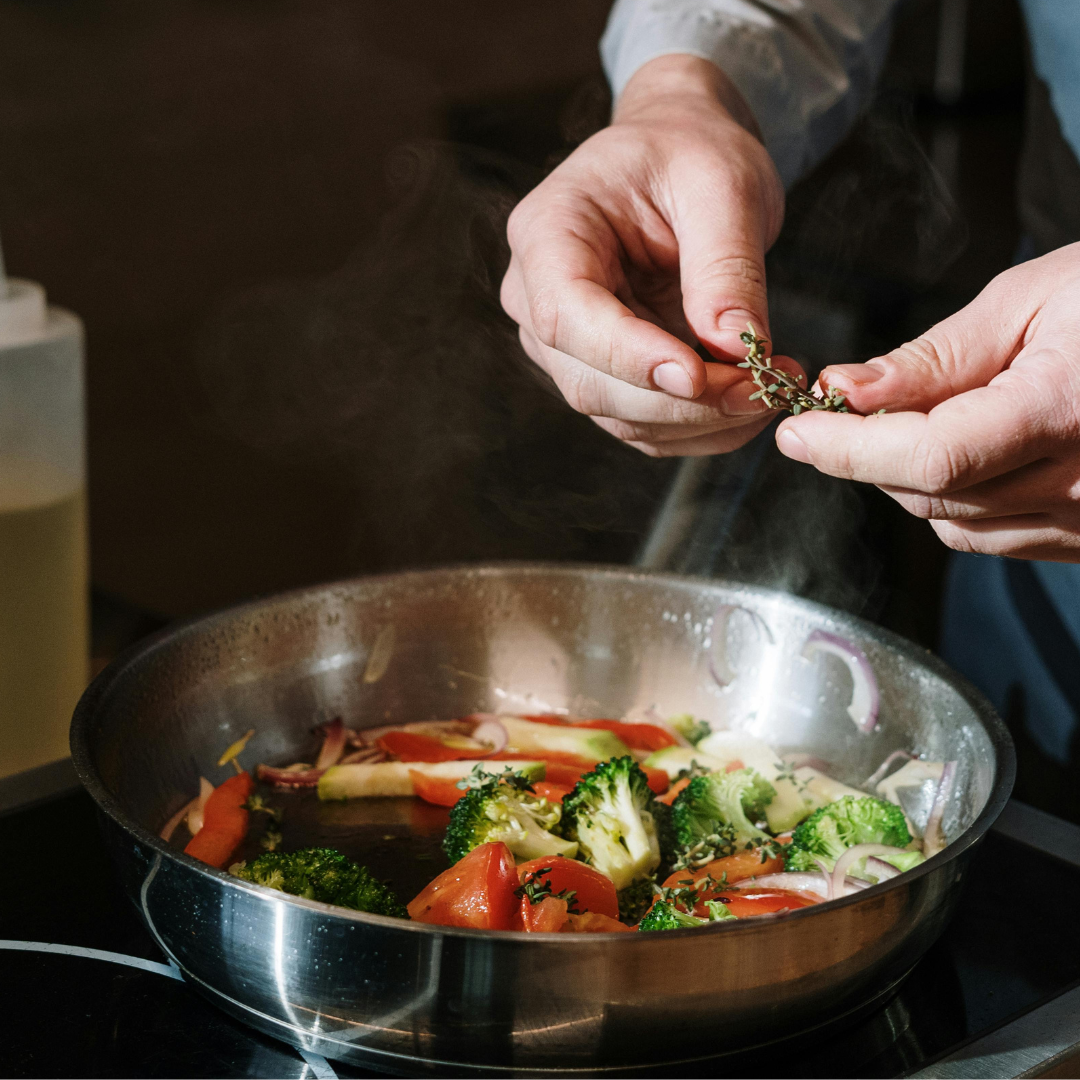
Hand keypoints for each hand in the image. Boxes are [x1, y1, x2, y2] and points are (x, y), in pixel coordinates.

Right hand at [500, 55, 803, 456]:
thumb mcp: (722, 184)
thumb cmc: (689, 152)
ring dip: (698, 423)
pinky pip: (644, 424)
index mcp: (546, 232)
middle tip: (764, 390)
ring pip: (619, 416)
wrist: (679, 160)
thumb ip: (725, 265)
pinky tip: (749, 404)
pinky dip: (700, 428)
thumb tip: (736, 347)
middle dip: (681, 400)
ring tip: (771, 392)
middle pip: (591, 382)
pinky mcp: (602, 374)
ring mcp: (565, 345)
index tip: (697, 376)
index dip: (627, 355)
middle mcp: (537, 297)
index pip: (565, 315)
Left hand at [775, 242, 1079, 560]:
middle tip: (837, 412)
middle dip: (866, 456)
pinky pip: (994, 536)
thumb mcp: (1032, 300)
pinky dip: (953, 500)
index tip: (795, 431)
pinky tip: (959, 453)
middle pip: (929, 494)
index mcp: (1064, 411)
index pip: (928, 457)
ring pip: (953, 523)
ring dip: (907, 479)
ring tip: (909, 421)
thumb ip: (936, 358)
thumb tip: (847, 390)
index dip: (847, 450)